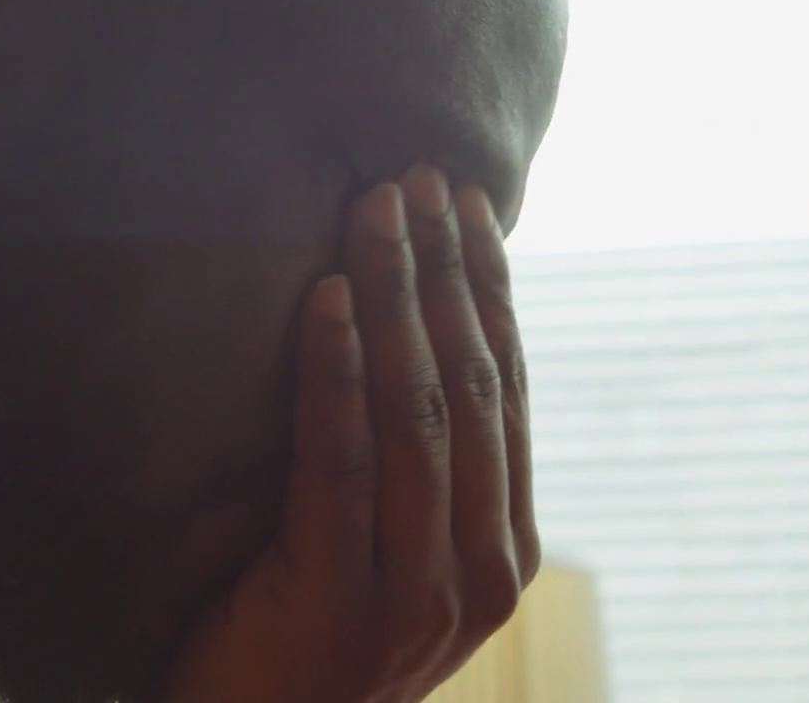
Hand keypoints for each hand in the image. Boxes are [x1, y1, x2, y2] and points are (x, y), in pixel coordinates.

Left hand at [162, 166, 537, 702]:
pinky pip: (341, 462)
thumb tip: (415, 333)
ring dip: (398, 296)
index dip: (488, 289)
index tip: (465, 205)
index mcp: (502, 550)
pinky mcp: (338, 600)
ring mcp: (413, 594)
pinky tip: (327, 296)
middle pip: (467, 387)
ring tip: (373, 208)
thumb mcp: (386, 552)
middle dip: (444, 271)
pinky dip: (337, 370)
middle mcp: (478, 571)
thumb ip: (415, 471)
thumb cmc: (305, 633)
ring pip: (415, 413)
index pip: (503, 391)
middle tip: (415, 176)